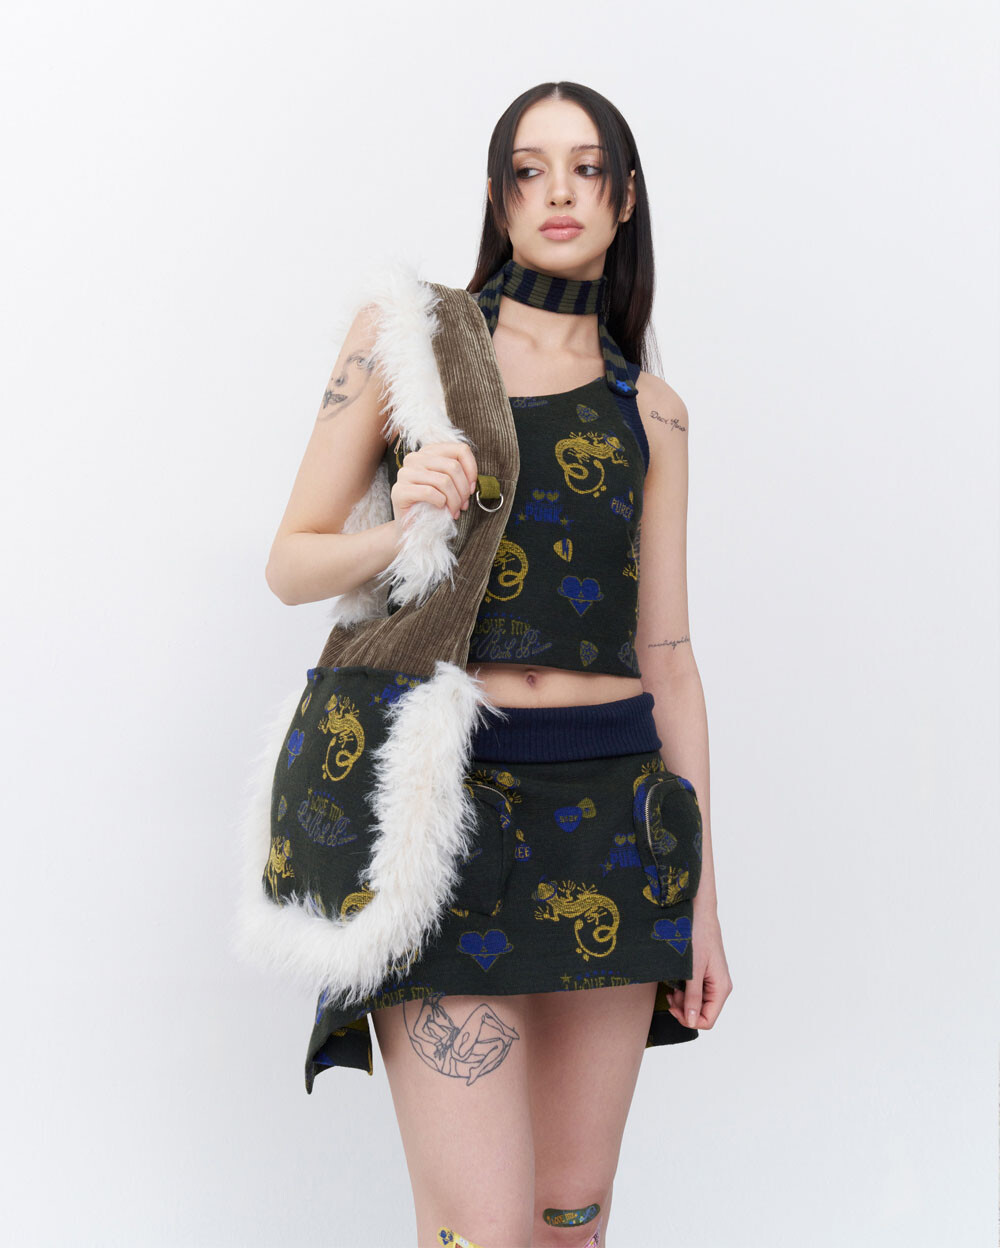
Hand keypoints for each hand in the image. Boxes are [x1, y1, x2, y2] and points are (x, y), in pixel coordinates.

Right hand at [390, 439, 478, 535]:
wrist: (413, 528)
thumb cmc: (434, 505)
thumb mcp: (450, 485)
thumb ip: (459, 474)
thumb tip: (473, 479)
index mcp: (428, 452)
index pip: (460, 450)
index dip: (471, 470)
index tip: (471, 488)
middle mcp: (415, 458)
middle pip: (453, 466)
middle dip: (463, 489)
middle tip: (463, 505)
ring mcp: (405, 473)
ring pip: (443, 480)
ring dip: (454, 500)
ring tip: (454, 511)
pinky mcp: (399, 491)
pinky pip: (430, 492)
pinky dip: (441, 503)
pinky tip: (440, 508)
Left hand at [667, 899, 731, 1030]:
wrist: (698, 912)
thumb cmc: (698, 936)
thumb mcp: (692, 970)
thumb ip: (692, 997)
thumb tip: (691, 1021)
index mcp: (721, 988)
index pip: (707, 1020)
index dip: (689, 1019)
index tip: (673, 1007)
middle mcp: (719, 986)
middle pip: (701, 1012)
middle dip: (683, 1007)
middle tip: (671, 994)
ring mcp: (712, 980)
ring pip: (696, 1002)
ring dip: (682, 999)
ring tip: (672, 985)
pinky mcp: (704, 973)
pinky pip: (694, 990)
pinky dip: (683, 989)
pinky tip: (675, 980)